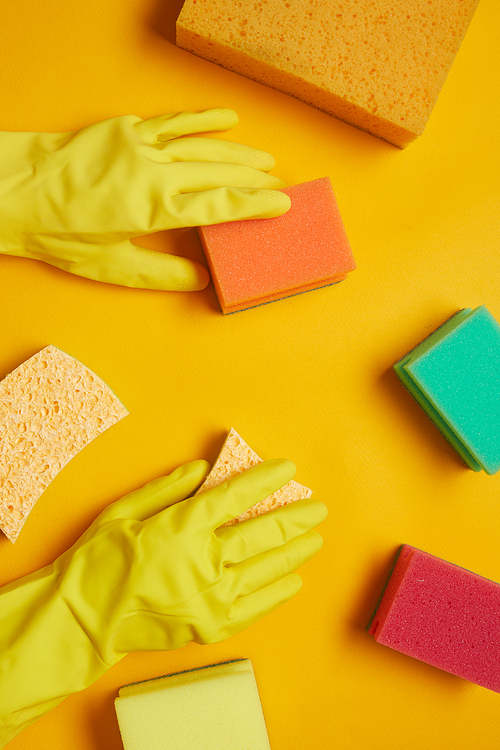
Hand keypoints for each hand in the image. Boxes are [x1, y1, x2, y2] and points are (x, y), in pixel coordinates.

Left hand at [0, 109, 290, 290]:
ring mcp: (140, 145)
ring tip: (267, 160)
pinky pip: (173, 121)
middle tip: (282, 184)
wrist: (18, 190)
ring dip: (238, 152)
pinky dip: (202, 119)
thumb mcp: (112, 266)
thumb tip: (202, 278)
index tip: (282, 205)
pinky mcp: (125, 128)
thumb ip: (162, 273)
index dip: (254, 206)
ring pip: (202, 147)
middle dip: (254, 179)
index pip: (218, 207)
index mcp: (154, 209)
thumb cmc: (61, 233)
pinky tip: (227, 117)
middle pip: (217, 174)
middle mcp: (154, 172)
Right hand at [58, 458, 325, 656]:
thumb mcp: (123, 511)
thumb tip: (203, 469)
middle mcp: (205, 559)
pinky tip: (293, 581)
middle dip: (296, 517)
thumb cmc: (97, 561)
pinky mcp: (211, 625)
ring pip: (267, 568)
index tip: (288, 469)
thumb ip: (166, 487)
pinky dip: (278, 592)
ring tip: (315, 540)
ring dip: (295, 552)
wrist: (82, 619)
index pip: (237, 495)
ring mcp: (212, 596)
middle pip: (264, 532)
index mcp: (183, 526)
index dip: (267, 479)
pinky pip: (255, 606)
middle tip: (318, 509)